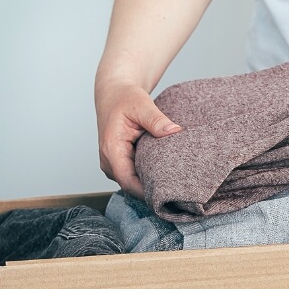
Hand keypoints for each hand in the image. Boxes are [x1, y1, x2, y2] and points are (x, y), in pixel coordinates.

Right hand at [95, 83, 181, 198]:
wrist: (114, 93)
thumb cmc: (125, 97)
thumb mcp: (142, 104)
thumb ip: (157, 120)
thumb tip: (175, 131)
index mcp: (112, 150)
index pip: (128, 182)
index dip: (147, 193)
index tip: (169, 196)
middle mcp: (109, 161)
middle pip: (131, 186)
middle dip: (153, 191)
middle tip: (179, 194)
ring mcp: (112, 163)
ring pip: (132, 183)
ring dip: (150, 184)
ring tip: (174, 186)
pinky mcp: (119, 162)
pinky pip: (133, 176)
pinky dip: (147, 176)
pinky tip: (165, 175)